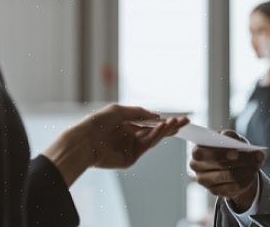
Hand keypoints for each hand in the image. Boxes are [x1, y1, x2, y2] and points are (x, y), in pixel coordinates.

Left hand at [44, 104, 188, 185]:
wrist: (84, 140)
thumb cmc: (97, 123)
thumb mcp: (119, 111)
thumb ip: (138, 113)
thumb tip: (156, 116)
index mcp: (126, 126)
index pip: (149, 124)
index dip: (163, 121)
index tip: (177, 118)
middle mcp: (130, 137)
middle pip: (155, 133)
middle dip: (170, 127)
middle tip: (186, 121)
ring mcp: (131, 148)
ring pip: (153, 139)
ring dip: (166, 130)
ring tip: (176, 123)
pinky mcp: (131, 159)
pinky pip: (147, 145)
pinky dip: (156, 135)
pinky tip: (163, 127)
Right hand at [189, 130, 264, 211]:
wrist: (228, 162)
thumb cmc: (227, 146)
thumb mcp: (228, 137)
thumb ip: (230, 136)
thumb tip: (237, 143)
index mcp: (197, 151)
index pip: (202, 153)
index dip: (219, 153)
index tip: (235, 153)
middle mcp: (197, 168)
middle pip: (218, 166)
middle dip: (240, 161)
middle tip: (257, 157)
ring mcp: (205, 181)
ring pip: (227, 177)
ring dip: (246, 171)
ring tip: (257, 165)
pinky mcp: (214, 191)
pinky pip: (232, 188)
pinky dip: (244, 181)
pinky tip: (252, 175)